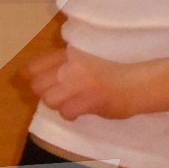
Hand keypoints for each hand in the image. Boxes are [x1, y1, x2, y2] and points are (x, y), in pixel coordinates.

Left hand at [21, 45, 139, 121]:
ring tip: (73, 103)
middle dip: (47, 94)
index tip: (41, 84)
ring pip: (50, 100)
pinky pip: (66, 112)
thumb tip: (38, 79)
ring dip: (60, 105)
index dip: (32, 78)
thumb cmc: (112, 73)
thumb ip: (63, 65)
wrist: (137, 83)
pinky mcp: (88, 98)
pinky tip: (82, 110)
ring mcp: (80, 81)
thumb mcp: (85, 60)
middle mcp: (71, 64)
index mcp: (69, 53)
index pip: (33, 67)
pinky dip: (72, 114)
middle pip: (38, 86)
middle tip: (61, 95)